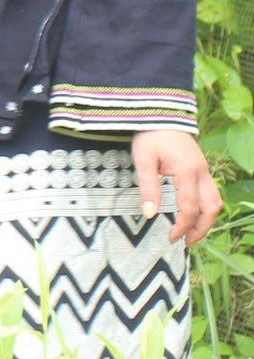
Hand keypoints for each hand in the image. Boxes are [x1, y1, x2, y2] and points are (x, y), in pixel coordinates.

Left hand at [132, 128, 222, 245]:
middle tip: (185, 242)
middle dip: (201, 228)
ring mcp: (205, 171)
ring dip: (206, 220)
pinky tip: (193, 216)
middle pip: (211, 208)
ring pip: (215, 201)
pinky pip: (211, 194)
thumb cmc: (150, 136)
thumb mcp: (143, 159)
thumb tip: (150, 214)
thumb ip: (148, 187)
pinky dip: (206, 209)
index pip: (190, 208)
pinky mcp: (202, 170)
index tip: (171, 238)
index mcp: (188, 172)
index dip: (183, 226)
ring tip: (191, 234)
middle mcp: (202, 173)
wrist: (161, 116)